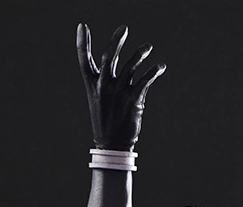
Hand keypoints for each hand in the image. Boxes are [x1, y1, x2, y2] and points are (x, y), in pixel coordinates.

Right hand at [77, 23, 165, 150]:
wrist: (113, 144)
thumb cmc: (108, 119)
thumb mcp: (102, 98)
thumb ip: (113, 79)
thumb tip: (131, 62)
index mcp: (93, 86)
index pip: (84, 61)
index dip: (82, 43)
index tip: (82, 26)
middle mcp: (104, 88)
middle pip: (109, 58)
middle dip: (116, 41)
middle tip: (124, 28)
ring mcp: (118, 94)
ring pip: (130, 67)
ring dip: (140, 54)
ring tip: (148, 46)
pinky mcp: (132, 101)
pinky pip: (144, 81)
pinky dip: (153, 72)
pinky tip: (160, 66)